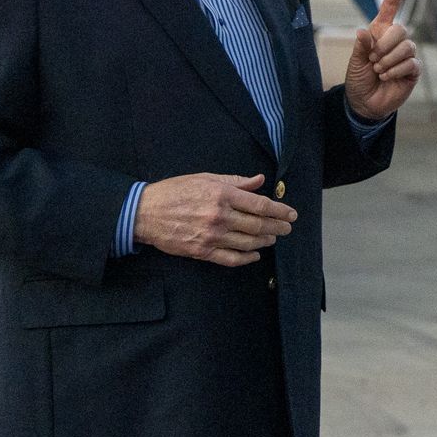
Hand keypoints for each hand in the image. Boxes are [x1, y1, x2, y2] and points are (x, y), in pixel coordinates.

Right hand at [132, 173, 295, 266]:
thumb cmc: (175, 191)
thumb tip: (259, 180)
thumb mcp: (205, 178)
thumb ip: (235, 181)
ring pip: (248, 242)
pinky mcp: (202, 251)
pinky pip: (231, 258)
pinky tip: (255, 255)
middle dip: (277, 227)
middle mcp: (219, 216)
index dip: (279, 211)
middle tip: (287, 228)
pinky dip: (247, 258)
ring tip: (273, 238)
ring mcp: (211, 236)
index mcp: (222, 195)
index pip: (260, 205)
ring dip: (265, 241)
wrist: (145, 212)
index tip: (291, 214)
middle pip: (258, 225)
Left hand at [344, 0, 418, 121]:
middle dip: (386, 43)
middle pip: (401, 29)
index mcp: (379, 33)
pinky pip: (411, 63)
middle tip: (373, 58)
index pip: (390, 9)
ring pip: (407, 47)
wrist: (364, 103)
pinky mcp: (413, 71)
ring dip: (389, 59)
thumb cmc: (358, 80)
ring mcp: (406, 56)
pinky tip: (387, 76)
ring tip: (378, 70)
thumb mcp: (354, 62)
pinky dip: (396, 69)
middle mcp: (395, 42)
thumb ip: (360, 46)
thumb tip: (364, 31)